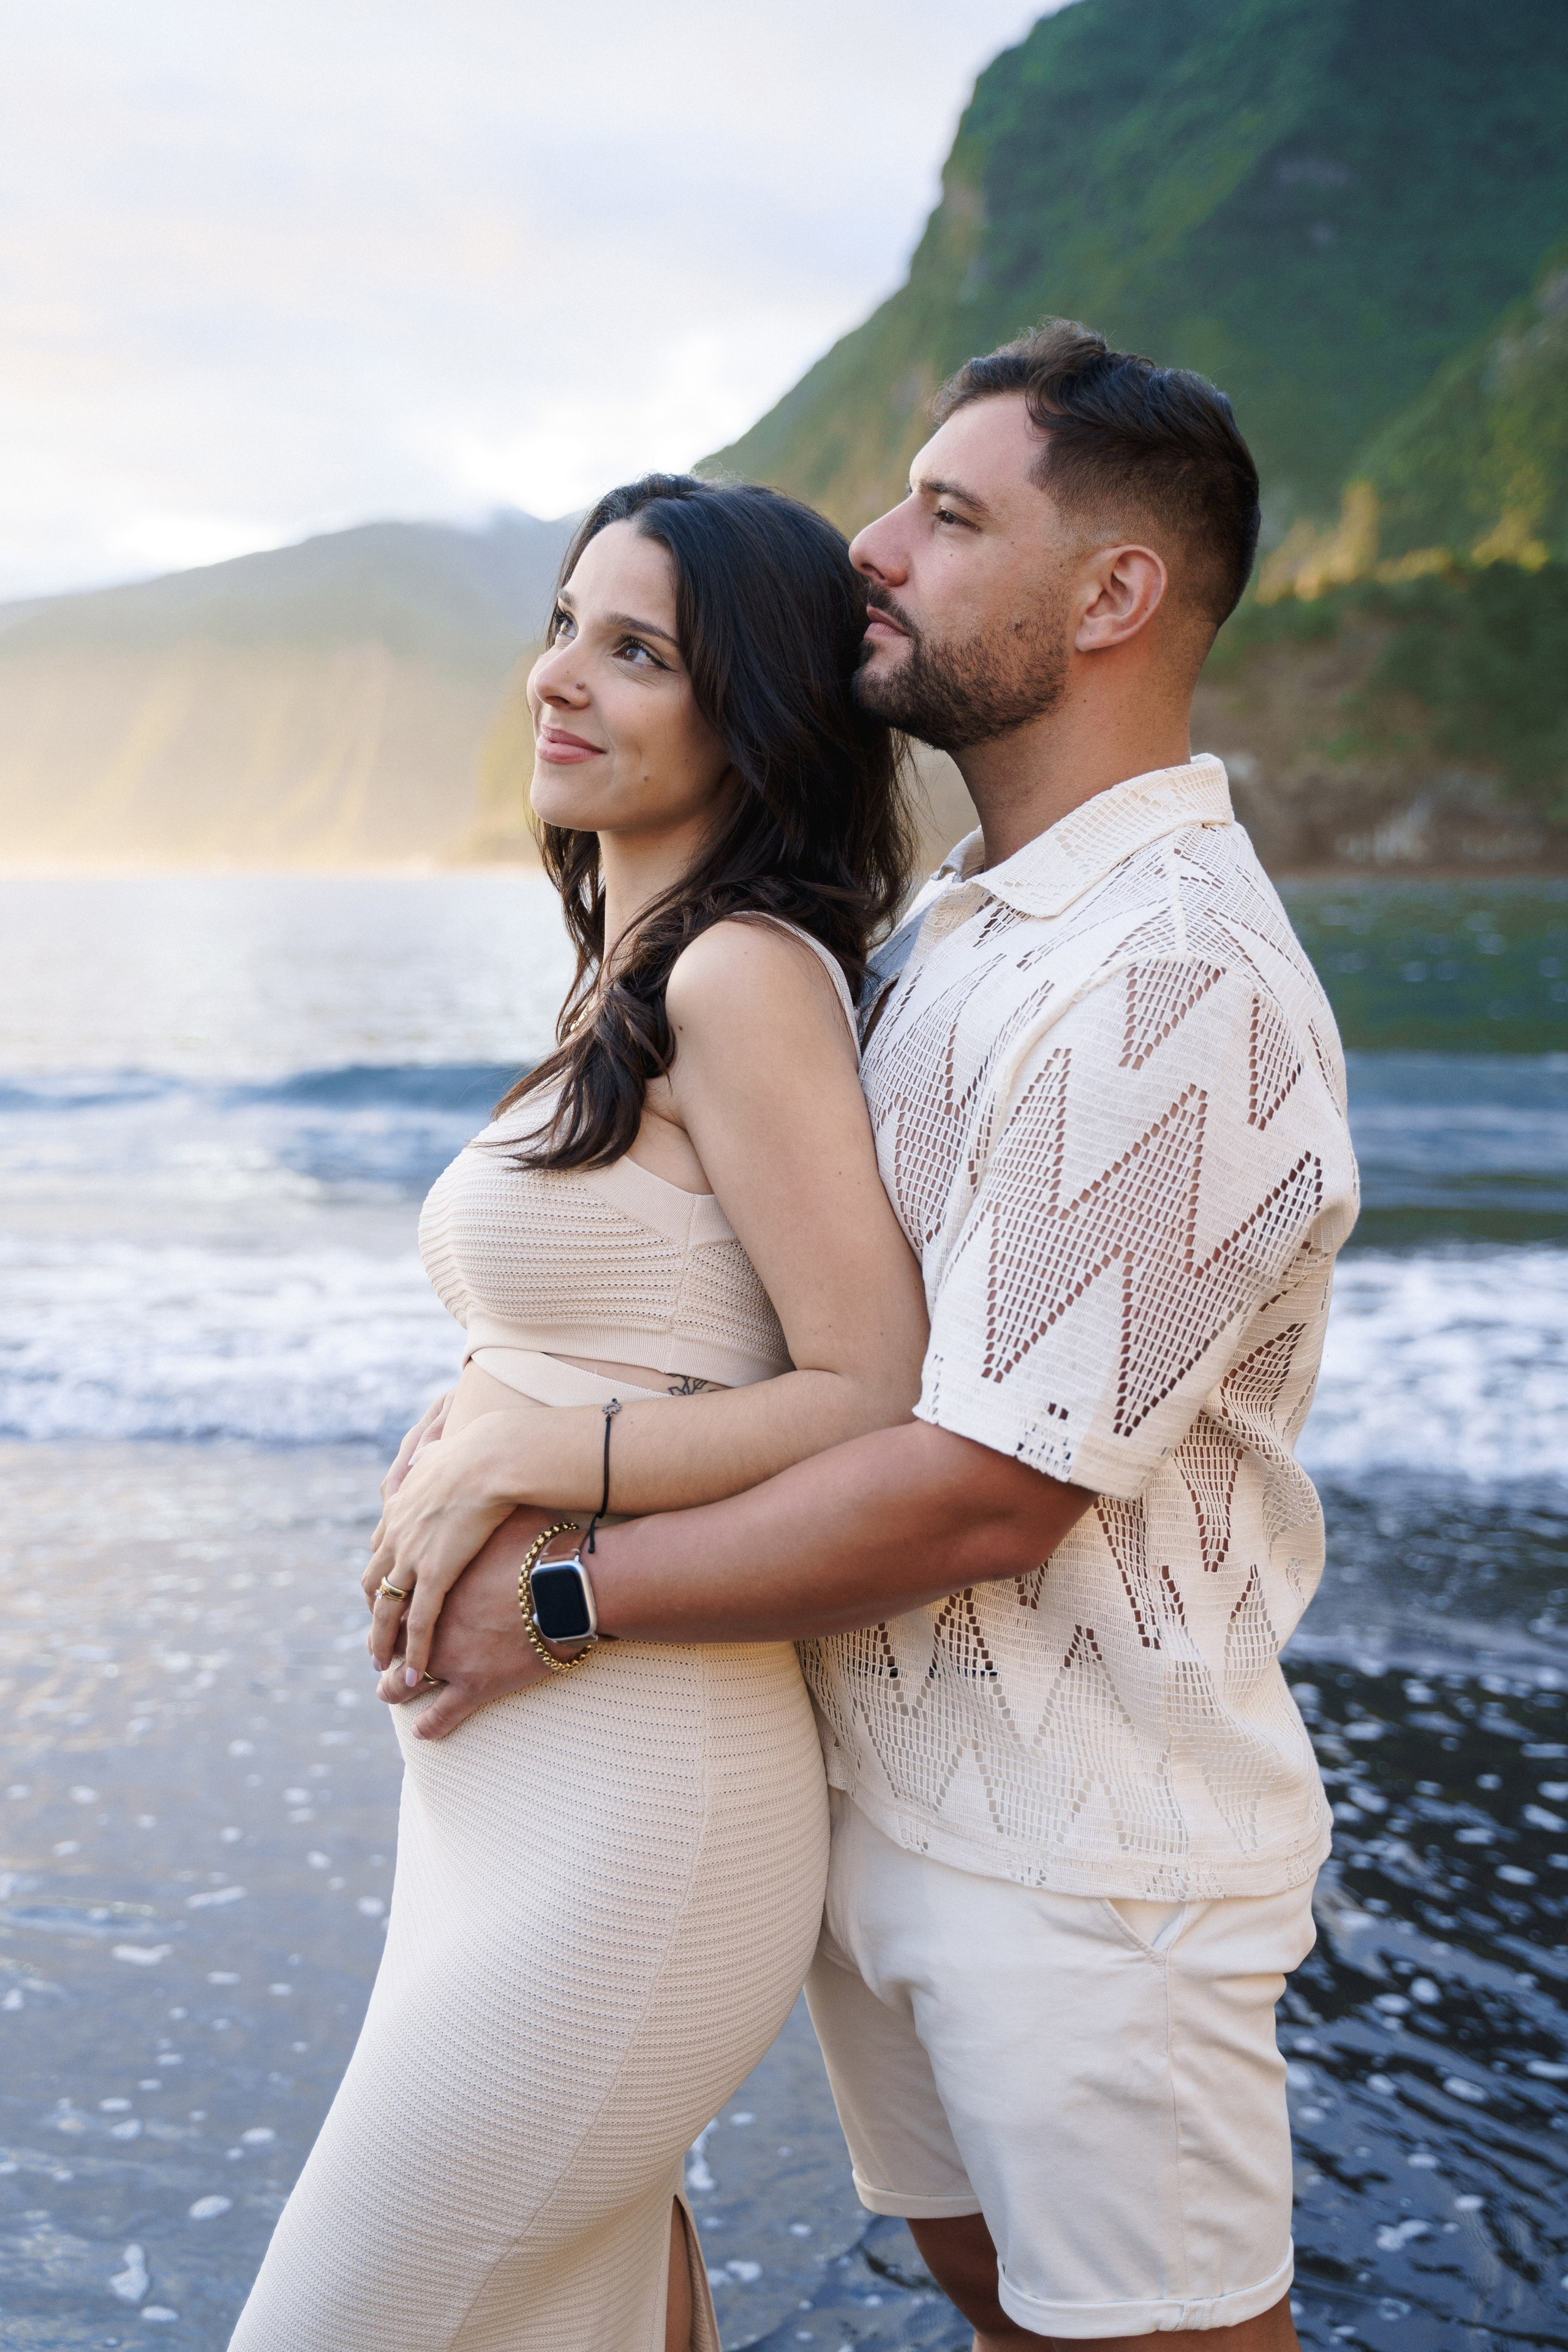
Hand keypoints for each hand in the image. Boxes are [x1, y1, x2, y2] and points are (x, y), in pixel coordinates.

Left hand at [364, 1401, 561, 1681]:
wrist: (490, 1458)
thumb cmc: (479, 1450)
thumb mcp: (444, 1450)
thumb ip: (433, 1457)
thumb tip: (430, 1449)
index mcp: (400, 1507)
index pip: (380, 1549)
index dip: (381, 1574)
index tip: (384, 1591)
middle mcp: (396, 1535)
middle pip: (373, 1582)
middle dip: (373, 1611)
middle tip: (377, 1636)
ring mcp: (412, 1557)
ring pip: (386, 1610)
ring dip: (382, 1641)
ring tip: (383, 1666)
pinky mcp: (435, 1574)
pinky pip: (418, 1622)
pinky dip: (413, 1651)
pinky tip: (413, 1675)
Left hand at [375, 1508, 562, 1738]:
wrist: (566, 1583)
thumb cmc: (541, 1542)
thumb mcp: (504, 1509)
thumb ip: (484, 1502)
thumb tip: (482, 1476)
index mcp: (429, 1574)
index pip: (392, 1588)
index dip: (386, 1598)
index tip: (382, 1603)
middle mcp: (428, 1619)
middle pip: (388, 1634)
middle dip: (381, 1643)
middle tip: (377, 1650)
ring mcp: (447, 1655)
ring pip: (402, 1681)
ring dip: (392, 1689)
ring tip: (387, 1692)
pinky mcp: (473, 1685)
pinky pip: (443, 1714)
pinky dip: (431, 1726)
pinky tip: (423, 1732)